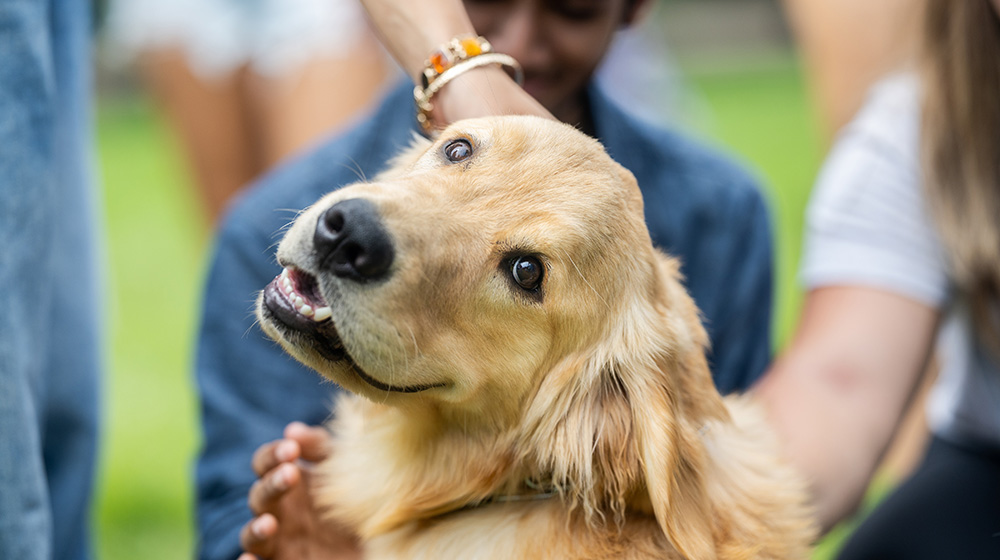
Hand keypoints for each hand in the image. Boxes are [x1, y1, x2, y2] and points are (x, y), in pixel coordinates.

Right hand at [238, 422, 360, 559]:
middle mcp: (279, 512)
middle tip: (291, 474)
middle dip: (272, 484)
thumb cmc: (358, 500)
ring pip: (251, 535)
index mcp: (290, 482)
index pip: (266, 463)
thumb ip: (321, 448)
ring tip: (269, 523)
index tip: (292, 449)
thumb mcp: (345, 469)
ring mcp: (279, 542)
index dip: (273, 454)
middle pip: (259, 495)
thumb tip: (292, 430)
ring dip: (256, 528)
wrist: (378, 543)